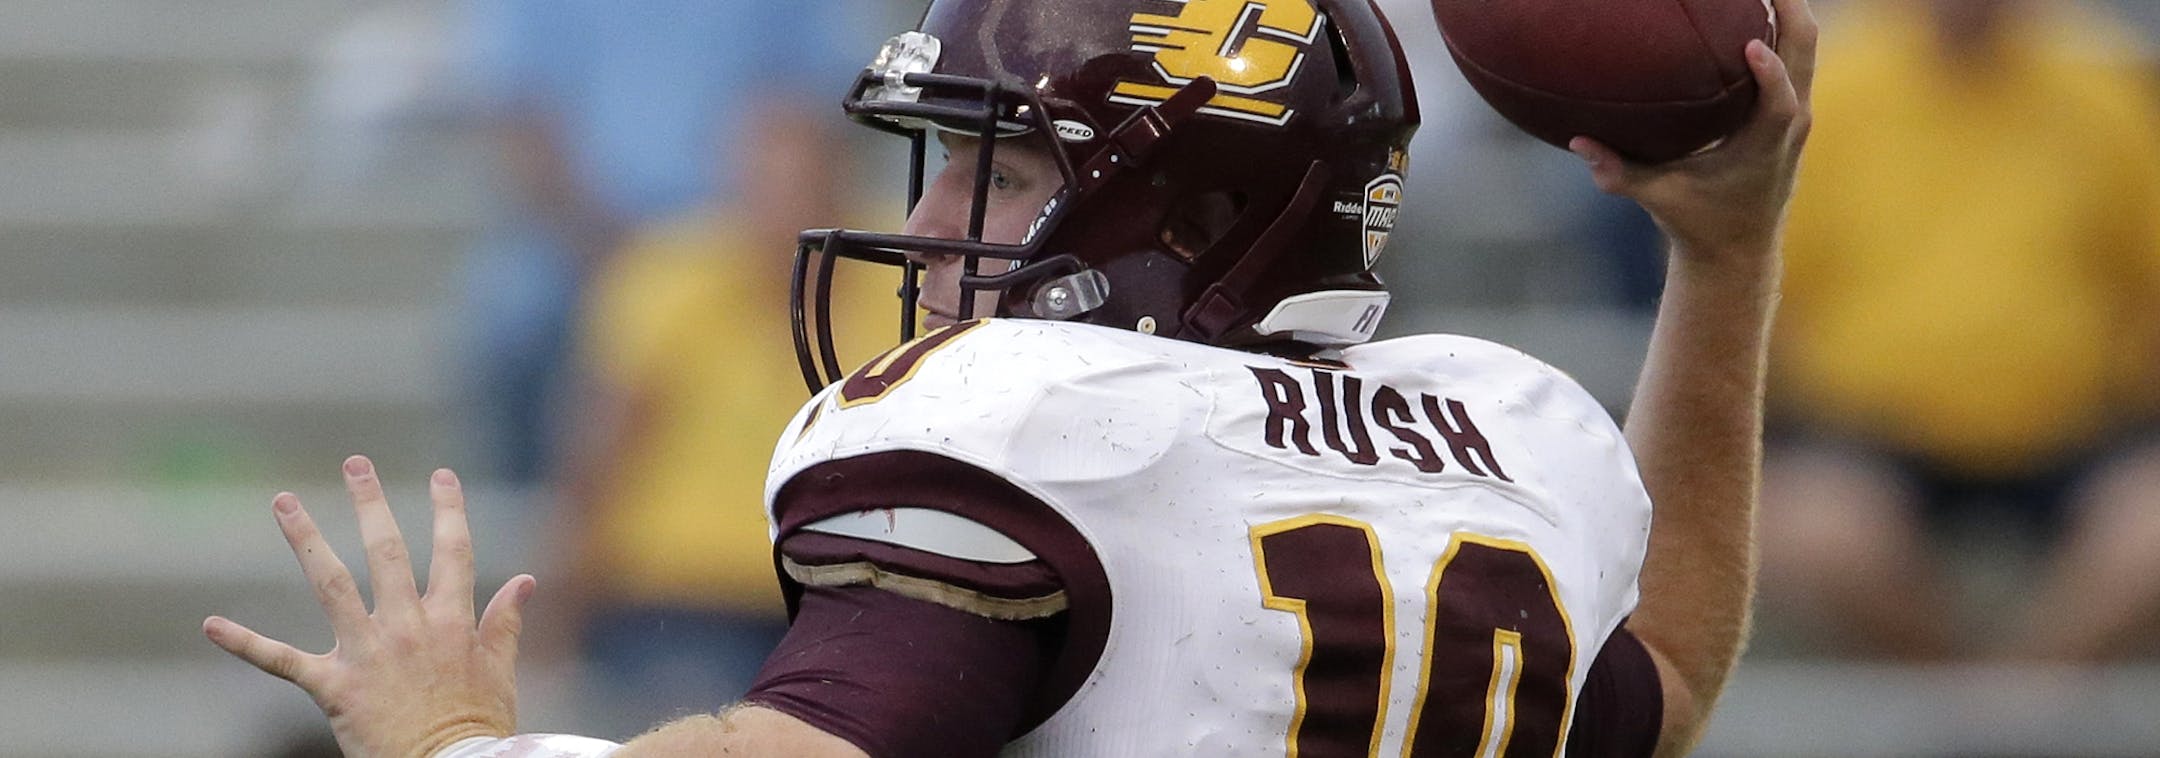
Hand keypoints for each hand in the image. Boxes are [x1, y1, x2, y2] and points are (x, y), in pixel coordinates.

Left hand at [203, 456, 534, 757]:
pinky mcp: (334, 686)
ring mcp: (368, 652)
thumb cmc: (479, 728)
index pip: (453, 552)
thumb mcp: (500, 672)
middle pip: (387, 551)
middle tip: (356, 464)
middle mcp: (408, 626)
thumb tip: (525, 581)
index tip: (442, 476)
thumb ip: (505, 623)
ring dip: (305, 539)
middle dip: (370, 503)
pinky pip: (282, 660)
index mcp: (452, 621)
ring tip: (284, 501)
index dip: (449, 510)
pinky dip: (245, 643)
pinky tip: (211, 624)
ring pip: (331, 583)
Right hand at [1569, 0, 1818, 263]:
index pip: (1780, 102)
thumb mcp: (1657, 200)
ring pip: (1806, 43)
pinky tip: (1749, 2)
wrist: (1740, 249)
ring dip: (1787, 7)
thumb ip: (1619, 173)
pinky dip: (1779, 23)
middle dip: (1789, 6)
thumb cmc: (1698, 224)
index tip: (1751, 42)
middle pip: (1806, 50)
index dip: (1771, 71)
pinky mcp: (1791, 107)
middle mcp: (1791, 124)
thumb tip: (1579, 143)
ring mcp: (1798, 111)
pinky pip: (1794, 52)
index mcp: (1765, 145)